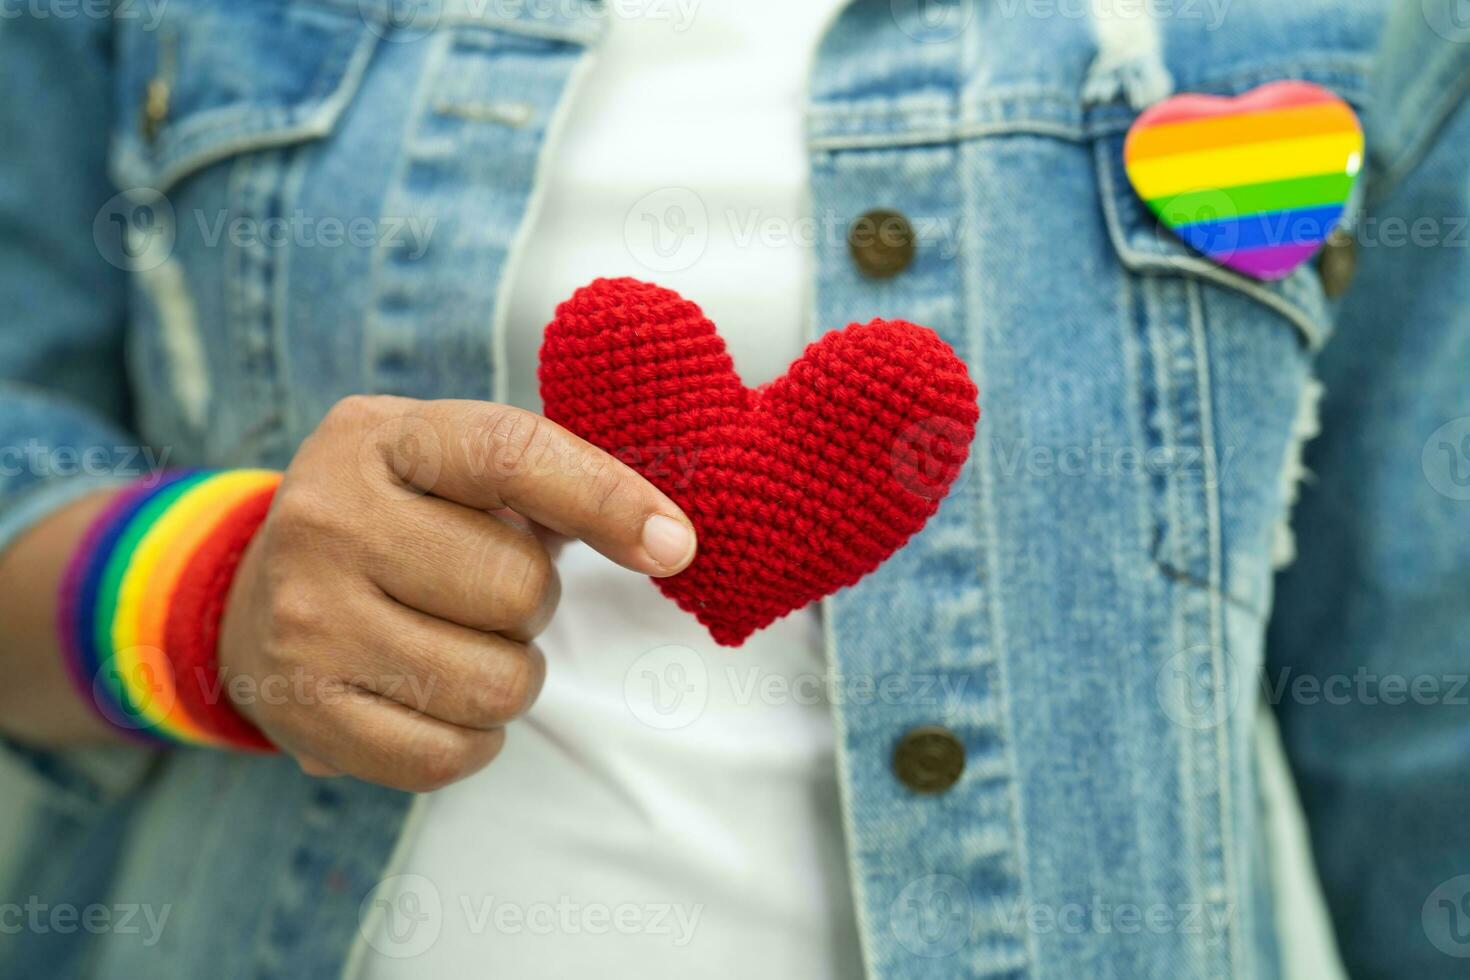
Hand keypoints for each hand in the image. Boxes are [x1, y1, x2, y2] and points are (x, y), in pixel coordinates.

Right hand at [217, 395, 696, 789]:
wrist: (254, 593)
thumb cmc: (398, 519)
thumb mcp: (447, 464)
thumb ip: (546, 479)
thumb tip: (667, 538)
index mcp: (377, 436)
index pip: (512, 454)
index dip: (608, 499)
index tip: (675, 545)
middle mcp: (326, 519)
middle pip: (519, 586)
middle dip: (534, 603)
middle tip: (489, 595)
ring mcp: (306, 620)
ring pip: (497, 682)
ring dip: (512, 675)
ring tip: (463, 644)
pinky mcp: (301, 712)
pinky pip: (450, 755)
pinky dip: (475, 738)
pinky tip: (439, 697)